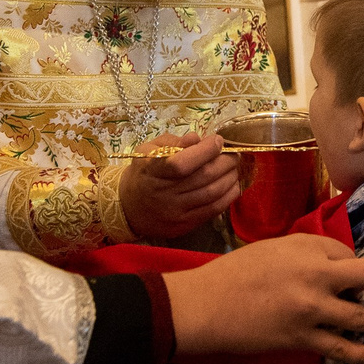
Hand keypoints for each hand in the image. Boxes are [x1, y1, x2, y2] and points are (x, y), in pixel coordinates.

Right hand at [119, 133, 242, 241]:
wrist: (129, 209)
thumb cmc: (143, 174)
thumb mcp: (148, 150)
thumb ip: (172, 141)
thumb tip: (197, 138)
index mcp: (152, 171)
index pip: (182, 163)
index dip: (205, 151)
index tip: (217, 140)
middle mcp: (164, 193)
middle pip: (203, 177)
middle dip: (225, 161)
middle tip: (233, 153)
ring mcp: (176, 211)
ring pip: (212, 193)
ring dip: (230, 177)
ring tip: (234, 167)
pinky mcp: (185, 224)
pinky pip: (214, 209)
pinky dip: (229, 195)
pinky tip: (233, 184)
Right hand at [162, 234, 363, 363]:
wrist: (209, 306)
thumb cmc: (237, 272)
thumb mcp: (275, 247)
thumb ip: (308, 250)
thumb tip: (338, 264)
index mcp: (307, 249)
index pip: (346, 253)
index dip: (347, 263)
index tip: (342, 272)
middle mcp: (317, 277)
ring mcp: (313, 311)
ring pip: (360, 317)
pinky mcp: (303, 340)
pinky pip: (341, 349)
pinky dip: (363, 356)